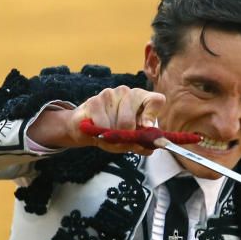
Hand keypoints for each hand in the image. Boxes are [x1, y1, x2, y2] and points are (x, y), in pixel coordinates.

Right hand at [29, 86, 165, 154]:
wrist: (84, 129)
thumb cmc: (112, 131)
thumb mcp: (130, 139)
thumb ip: (142, 143)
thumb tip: (149, 148)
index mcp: (141, 98)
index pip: (157, 100)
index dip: (152, 115)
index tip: (145, 128)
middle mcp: (127, 92)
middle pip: (132, 120)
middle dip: (126, 135)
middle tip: (120, 137)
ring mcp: (110, 94)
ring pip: (119, 124)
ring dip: (113, 136)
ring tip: (108, 133)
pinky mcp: (94, 101)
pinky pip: (104, 125)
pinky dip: (101, 134)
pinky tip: (97, 130)